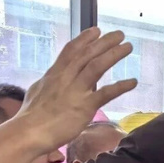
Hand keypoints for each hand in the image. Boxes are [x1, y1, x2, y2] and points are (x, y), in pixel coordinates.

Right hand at [17, 28, 137, 151]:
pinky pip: (106, 93)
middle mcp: (66, 77)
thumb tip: (54, 80)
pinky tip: (133, 82)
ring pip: (97, 66)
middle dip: (104, 41)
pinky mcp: (85, 106)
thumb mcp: (38, 92)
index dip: (84, 39)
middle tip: (119, 34)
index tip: (96, 30)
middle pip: (87, 53)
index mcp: (55, 74)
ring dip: (114, 54)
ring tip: (127, 47)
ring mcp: (76, 90)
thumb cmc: (31, 116)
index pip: (71, 50)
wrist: (30, 131)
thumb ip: (51, 84)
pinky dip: (121, 86)